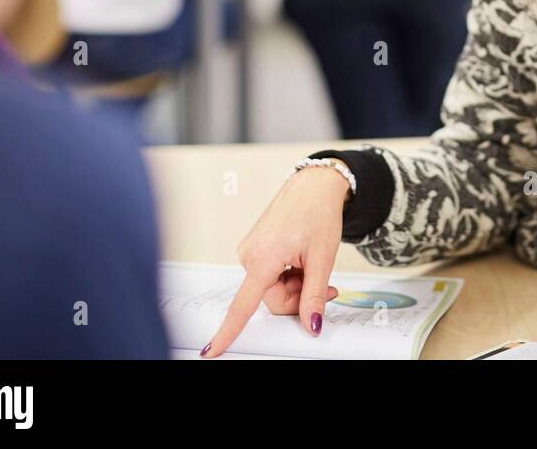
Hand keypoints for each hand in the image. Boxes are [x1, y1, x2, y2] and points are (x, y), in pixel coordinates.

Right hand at [201, 164, 349, 357]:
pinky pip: (270, 276)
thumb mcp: (322, 258)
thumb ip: (315, 295)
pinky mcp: (254, 248)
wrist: (315, 186)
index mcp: (262, 258)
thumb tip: (312, 324)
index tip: (211, 351)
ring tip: (311, 264)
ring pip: (272, 289)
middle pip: (271, 299)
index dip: (227, 332)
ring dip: (296, 285)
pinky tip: (301, 259)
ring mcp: (250, 251)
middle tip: (325, 285)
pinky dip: (289, 274)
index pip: (242, 305)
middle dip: (298, 297)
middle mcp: (249, 255)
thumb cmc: (317, 212)